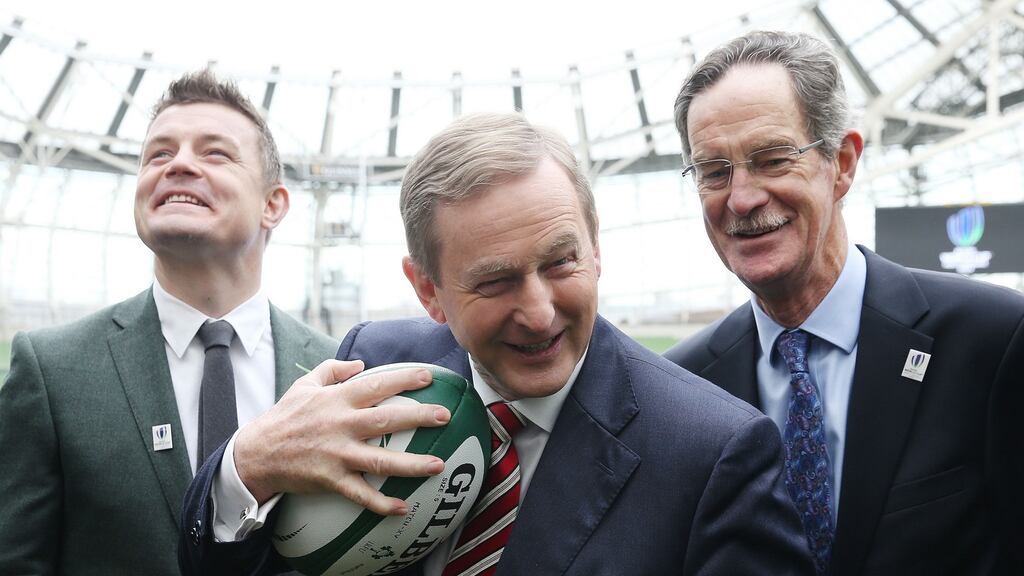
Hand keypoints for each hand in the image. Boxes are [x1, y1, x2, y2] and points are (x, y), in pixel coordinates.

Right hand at [233, 359, 449, 514]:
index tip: (429, 376)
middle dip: (418, 417)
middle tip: (445, 416)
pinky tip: (403, 507)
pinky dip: (381, 503)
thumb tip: (361, 364)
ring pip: (379, 460)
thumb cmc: (284, 417)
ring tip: (438, 464)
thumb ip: (333, 370)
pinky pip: (360, 494)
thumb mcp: (305, 385)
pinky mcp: (330, 479)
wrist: (256, 453)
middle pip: (385, 420)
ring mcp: (336, 454)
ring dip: (411, 464)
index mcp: (336, 400)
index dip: (403, 379)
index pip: (376, 384)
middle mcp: (340, 425)